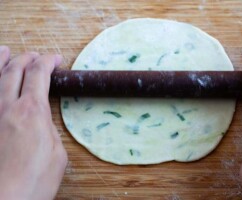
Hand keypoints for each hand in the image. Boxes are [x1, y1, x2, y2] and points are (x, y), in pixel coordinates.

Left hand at [0, 46, 66, 199]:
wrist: (5, 199)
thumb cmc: (34, 181)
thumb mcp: (58, 153)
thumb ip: (49, 130)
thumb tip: (42, 121)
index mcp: (32, 111)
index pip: (39, 75)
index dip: (48, 62)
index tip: (56, 60)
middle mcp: (7, 106)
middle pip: (15, 70)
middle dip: (27, 59)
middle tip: (36, 56)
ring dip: (2, 61)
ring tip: (6, 51)